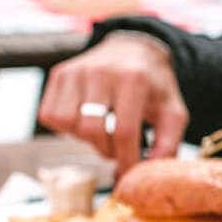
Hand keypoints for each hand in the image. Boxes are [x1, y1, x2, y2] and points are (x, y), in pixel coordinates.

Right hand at [38, 33, 186, 170]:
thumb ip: (167, 144)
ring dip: (84, 138)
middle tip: (118, 148)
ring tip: (102, 131)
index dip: (126, 159)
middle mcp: (101, 71)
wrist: (133, 49)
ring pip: (67, 123)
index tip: (129, 170)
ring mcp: (76, 71)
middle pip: (92, 130)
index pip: (123, 132)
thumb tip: (144, 172)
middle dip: (106, 149)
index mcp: (134, 79)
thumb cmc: (153, 86)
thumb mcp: (172, 111)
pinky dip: (65, 126)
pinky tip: (84, 119)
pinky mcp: (60, 74)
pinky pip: (50, 114)